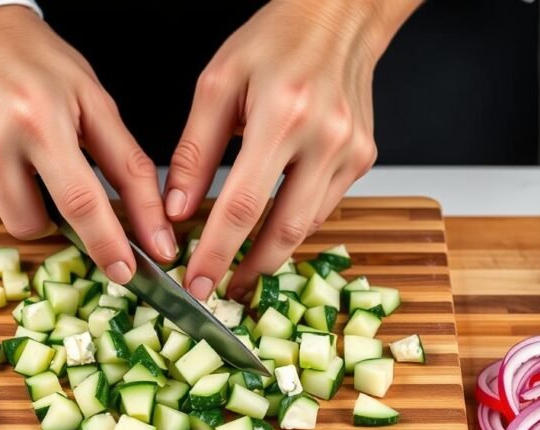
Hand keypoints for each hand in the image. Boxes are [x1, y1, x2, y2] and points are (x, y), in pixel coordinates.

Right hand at [0, 6, 177, 283]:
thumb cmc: (39, 65)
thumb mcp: (96, 105)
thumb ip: (131, 171)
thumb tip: (157, 233)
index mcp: (41, 120)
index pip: (79, 202)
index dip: (106, 244)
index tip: (125, 272)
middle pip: (31, 225)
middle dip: (51, 217)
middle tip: (53, 179)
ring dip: (15, 205)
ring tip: (19, 161)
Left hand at [165, 0, 418, 299]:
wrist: (339, 17)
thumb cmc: (274, 41)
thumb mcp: (217, 85)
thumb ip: (194, 151)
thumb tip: (177, 210)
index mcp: (283, 115)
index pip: (243, 205)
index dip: (217, 253)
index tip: (197, 283)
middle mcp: (325, 138)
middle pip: (285, 229)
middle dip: (250, 270)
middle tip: (221, 292)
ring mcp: (351, 152)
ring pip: (307, 225)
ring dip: (272, 252)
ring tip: (241, 266)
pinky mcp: (362, 159)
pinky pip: (322, 206)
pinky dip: (293, 223)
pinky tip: (270, 227)